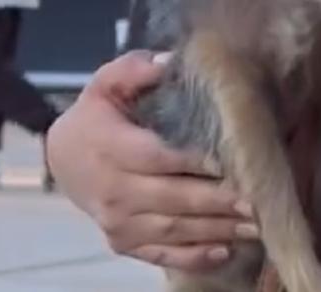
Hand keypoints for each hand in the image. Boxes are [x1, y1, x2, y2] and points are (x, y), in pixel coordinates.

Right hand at [46, 52, 257, 271]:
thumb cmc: (95, 115)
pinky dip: (194, 257)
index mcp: (110, 146)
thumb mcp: (107, 82)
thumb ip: (135, 68)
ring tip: (254, 225)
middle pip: (172, 199)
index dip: (193, 162)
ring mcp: (117, 222)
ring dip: (216, 230)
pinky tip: (225, 252)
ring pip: (173, 230)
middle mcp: (113, 190)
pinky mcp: (123, 243)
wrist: (63, 158)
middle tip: (256, 200)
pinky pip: (162, 255)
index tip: (229, 162)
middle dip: (216, 201)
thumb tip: (170, 62)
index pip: (157, 157)